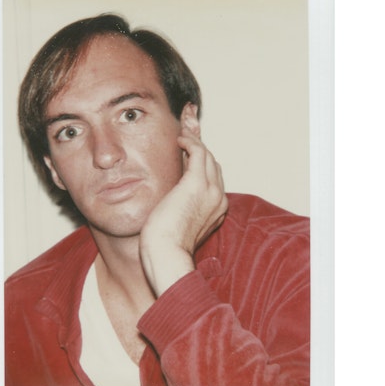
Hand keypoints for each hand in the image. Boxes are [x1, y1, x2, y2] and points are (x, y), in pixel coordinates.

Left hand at [139, 126, 227, 296]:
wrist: (166, 255)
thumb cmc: (165, 246)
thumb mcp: (177, 222)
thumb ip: (179, 207)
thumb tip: (170, 199)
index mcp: (216, 209)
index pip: (213, 177)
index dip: (202, 160)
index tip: (191, 148)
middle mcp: (219, 198)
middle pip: (213, 163)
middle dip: (201, 146)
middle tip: (188, 130)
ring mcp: (210, 190)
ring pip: (207, 155)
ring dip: (195, 140)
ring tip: (181, 132)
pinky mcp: (197, 184)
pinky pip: (198, 151)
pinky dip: (190, 141)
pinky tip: (179, 139)